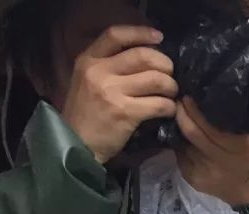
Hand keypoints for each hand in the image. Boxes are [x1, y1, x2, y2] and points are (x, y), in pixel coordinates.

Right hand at [60, 26, 177, 163]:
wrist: (76, 145)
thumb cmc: (87, 113)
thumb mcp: (87, 80)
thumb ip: (110, 65)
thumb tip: (146, 56)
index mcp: (88, 60)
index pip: (116, 35)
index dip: (141, 33)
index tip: (159, 37)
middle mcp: (98, 72)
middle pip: (144, 55)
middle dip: (165, 64)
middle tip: (170, 75)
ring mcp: (111, 92)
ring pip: (156, 79)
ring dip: (171, 87)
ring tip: (170, 95)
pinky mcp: (125, 113)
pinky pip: (160, 104)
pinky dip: (170, 107)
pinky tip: (168, 111)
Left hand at [176, 98, 248, 206]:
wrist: (243, 192)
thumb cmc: (248, 158)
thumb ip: (241, 121)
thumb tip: (224, 94)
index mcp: (240, 149)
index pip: (210, 126)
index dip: (196, 110)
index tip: (189, 95)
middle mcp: (221, 161)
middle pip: (193, 132)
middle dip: (182, 113)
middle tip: (178, 99)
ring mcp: (205, 171)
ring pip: (184, 142)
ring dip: (178, 126)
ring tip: (178, 113)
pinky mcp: (192, 178)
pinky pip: (180, 154)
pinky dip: (179, 143)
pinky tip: (180, 135)